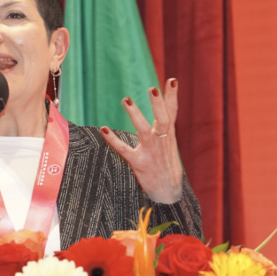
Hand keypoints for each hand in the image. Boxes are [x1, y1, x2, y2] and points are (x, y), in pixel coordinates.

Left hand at [100, 78, 183, 203]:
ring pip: (144, 130)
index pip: (172, 113)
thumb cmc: (167, 167)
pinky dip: (114, 140)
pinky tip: (104, 129)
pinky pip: (124, 150)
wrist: (169, 194)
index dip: (172, 97)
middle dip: (158, 104)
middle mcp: (162, 142)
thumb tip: (163, 112)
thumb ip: (165, 129)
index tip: (172, 80)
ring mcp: (151, 152)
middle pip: (163, 119)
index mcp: (168, 137)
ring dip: (135, 115)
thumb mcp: (170, 146)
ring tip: (126, 99)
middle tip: (152, 88)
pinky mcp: (139, 164)